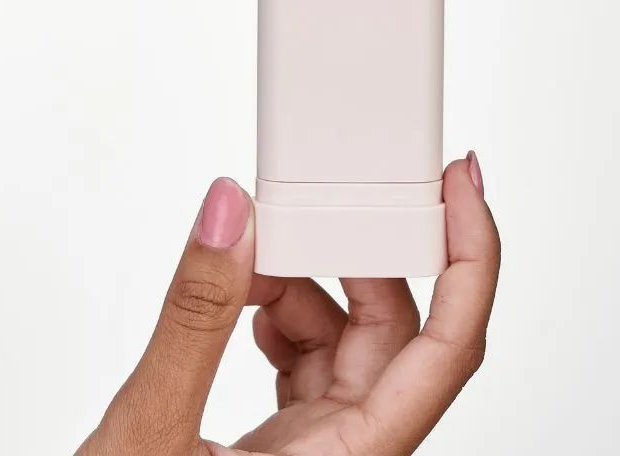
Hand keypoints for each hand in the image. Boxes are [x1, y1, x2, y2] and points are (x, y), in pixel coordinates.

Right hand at [81, 155, 498, 454]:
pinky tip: (243, 308)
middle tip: (300, 209)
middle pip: (394, 330)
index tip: (462, 189)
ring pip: (348, 341)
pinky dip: (281, 318)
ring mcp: (325, 453)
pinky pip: (313, 360)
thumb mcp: (147, 436)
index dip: (471, 259)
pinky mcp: (293, 446)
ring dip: (298, 288)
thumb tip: (228, 213)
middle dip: (349, 257)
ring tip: (241, 269)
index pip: (448, 350)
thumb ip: (192, 317)